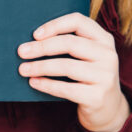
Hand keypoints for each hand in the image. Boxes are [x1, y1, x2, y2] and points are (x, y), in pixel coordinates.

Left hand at [17, 12, 129, 131]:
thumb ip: (71, 44)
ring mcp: (106, 76)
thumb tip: (32, 41)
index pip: (78, 21)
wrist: (109, 110)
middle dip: (42, 47)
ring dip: (40, 67)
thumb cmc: (89, 77)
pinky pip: (66, 89)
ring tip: (23, 69)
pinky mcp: (98, 97)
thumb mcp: (88, 57)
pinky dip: (47, 85)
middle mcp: (109, 55)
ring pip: (67, 66)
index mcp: (104, 39)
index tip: (35, 34)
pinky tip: (34, 82)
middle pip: (70, 43)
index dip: (55, 25)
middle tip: (22, 52)